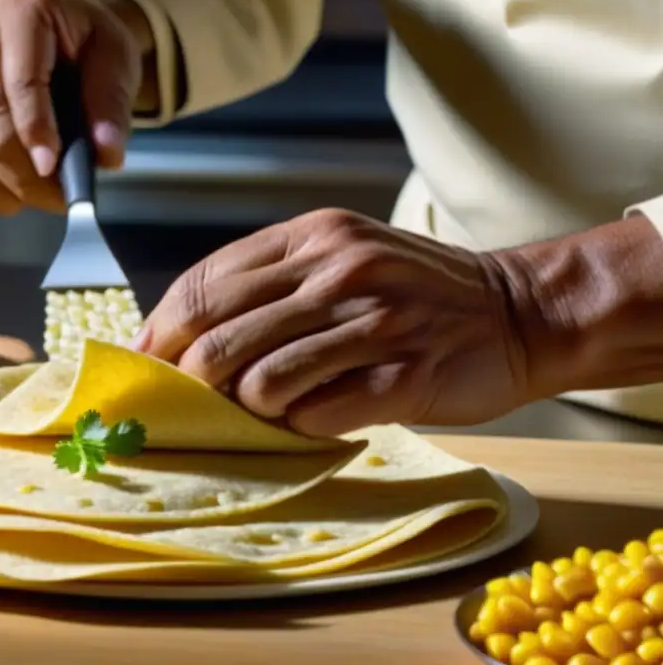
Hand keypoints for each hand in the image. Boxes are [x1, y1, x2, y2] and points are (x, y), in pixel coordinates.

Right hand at [0, 0, 144, 214]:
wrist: (65, 36)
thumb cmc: (90, 46)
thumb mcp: (116, 61)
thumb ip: (112, 105)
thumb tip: (106, 154)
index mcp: (23, 7)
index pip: (21, 78)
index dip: (34, 129)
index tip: (51, 169)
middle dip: (19, 167)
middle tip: (53, 199)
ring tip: (35, 201)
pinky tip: (5, 200)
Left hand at [134, 209, 531, 435]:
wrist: (519, 311)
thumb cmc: (415, 293)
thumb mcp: (342, 257)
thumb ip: (271, 283)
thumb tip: (183, 335)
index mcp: (313, 238)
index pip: (204, 286)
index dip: (160, 333)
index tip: (146, 365)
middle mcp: (339, 271)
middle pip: (218, 339)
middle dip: (191, 383)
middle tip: (192, 405)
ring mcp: (373, 322)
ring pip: (260, 383)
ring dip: (249, 409)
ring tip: (267, 410)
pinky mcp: (403, 376)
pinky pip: (315, 414)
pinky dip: (299, 426)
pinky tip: (313, 418)